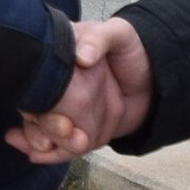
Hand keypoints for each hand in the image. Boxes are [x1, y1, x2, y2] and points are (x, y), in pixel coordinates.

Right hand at [8, 17, 151, 163]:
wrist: (153, 79)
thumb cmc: (130, 50)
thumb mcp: (118, 34)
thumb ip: (99, 39)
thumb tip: (81, 57)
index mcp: (56, 59)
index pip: (37, 80)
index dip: (40, 98)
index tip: (59, 111)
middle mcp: (52, 86)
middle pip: (36, 109)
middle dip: (46, 126)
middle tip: (67, 131)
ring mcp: (61, 110)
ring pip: (41, 131)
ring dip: (42, 143)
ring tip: (53, 149)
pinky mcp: (74, 129)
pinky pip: (58, 145)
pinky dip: (49, 153)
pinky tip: (41, 155)